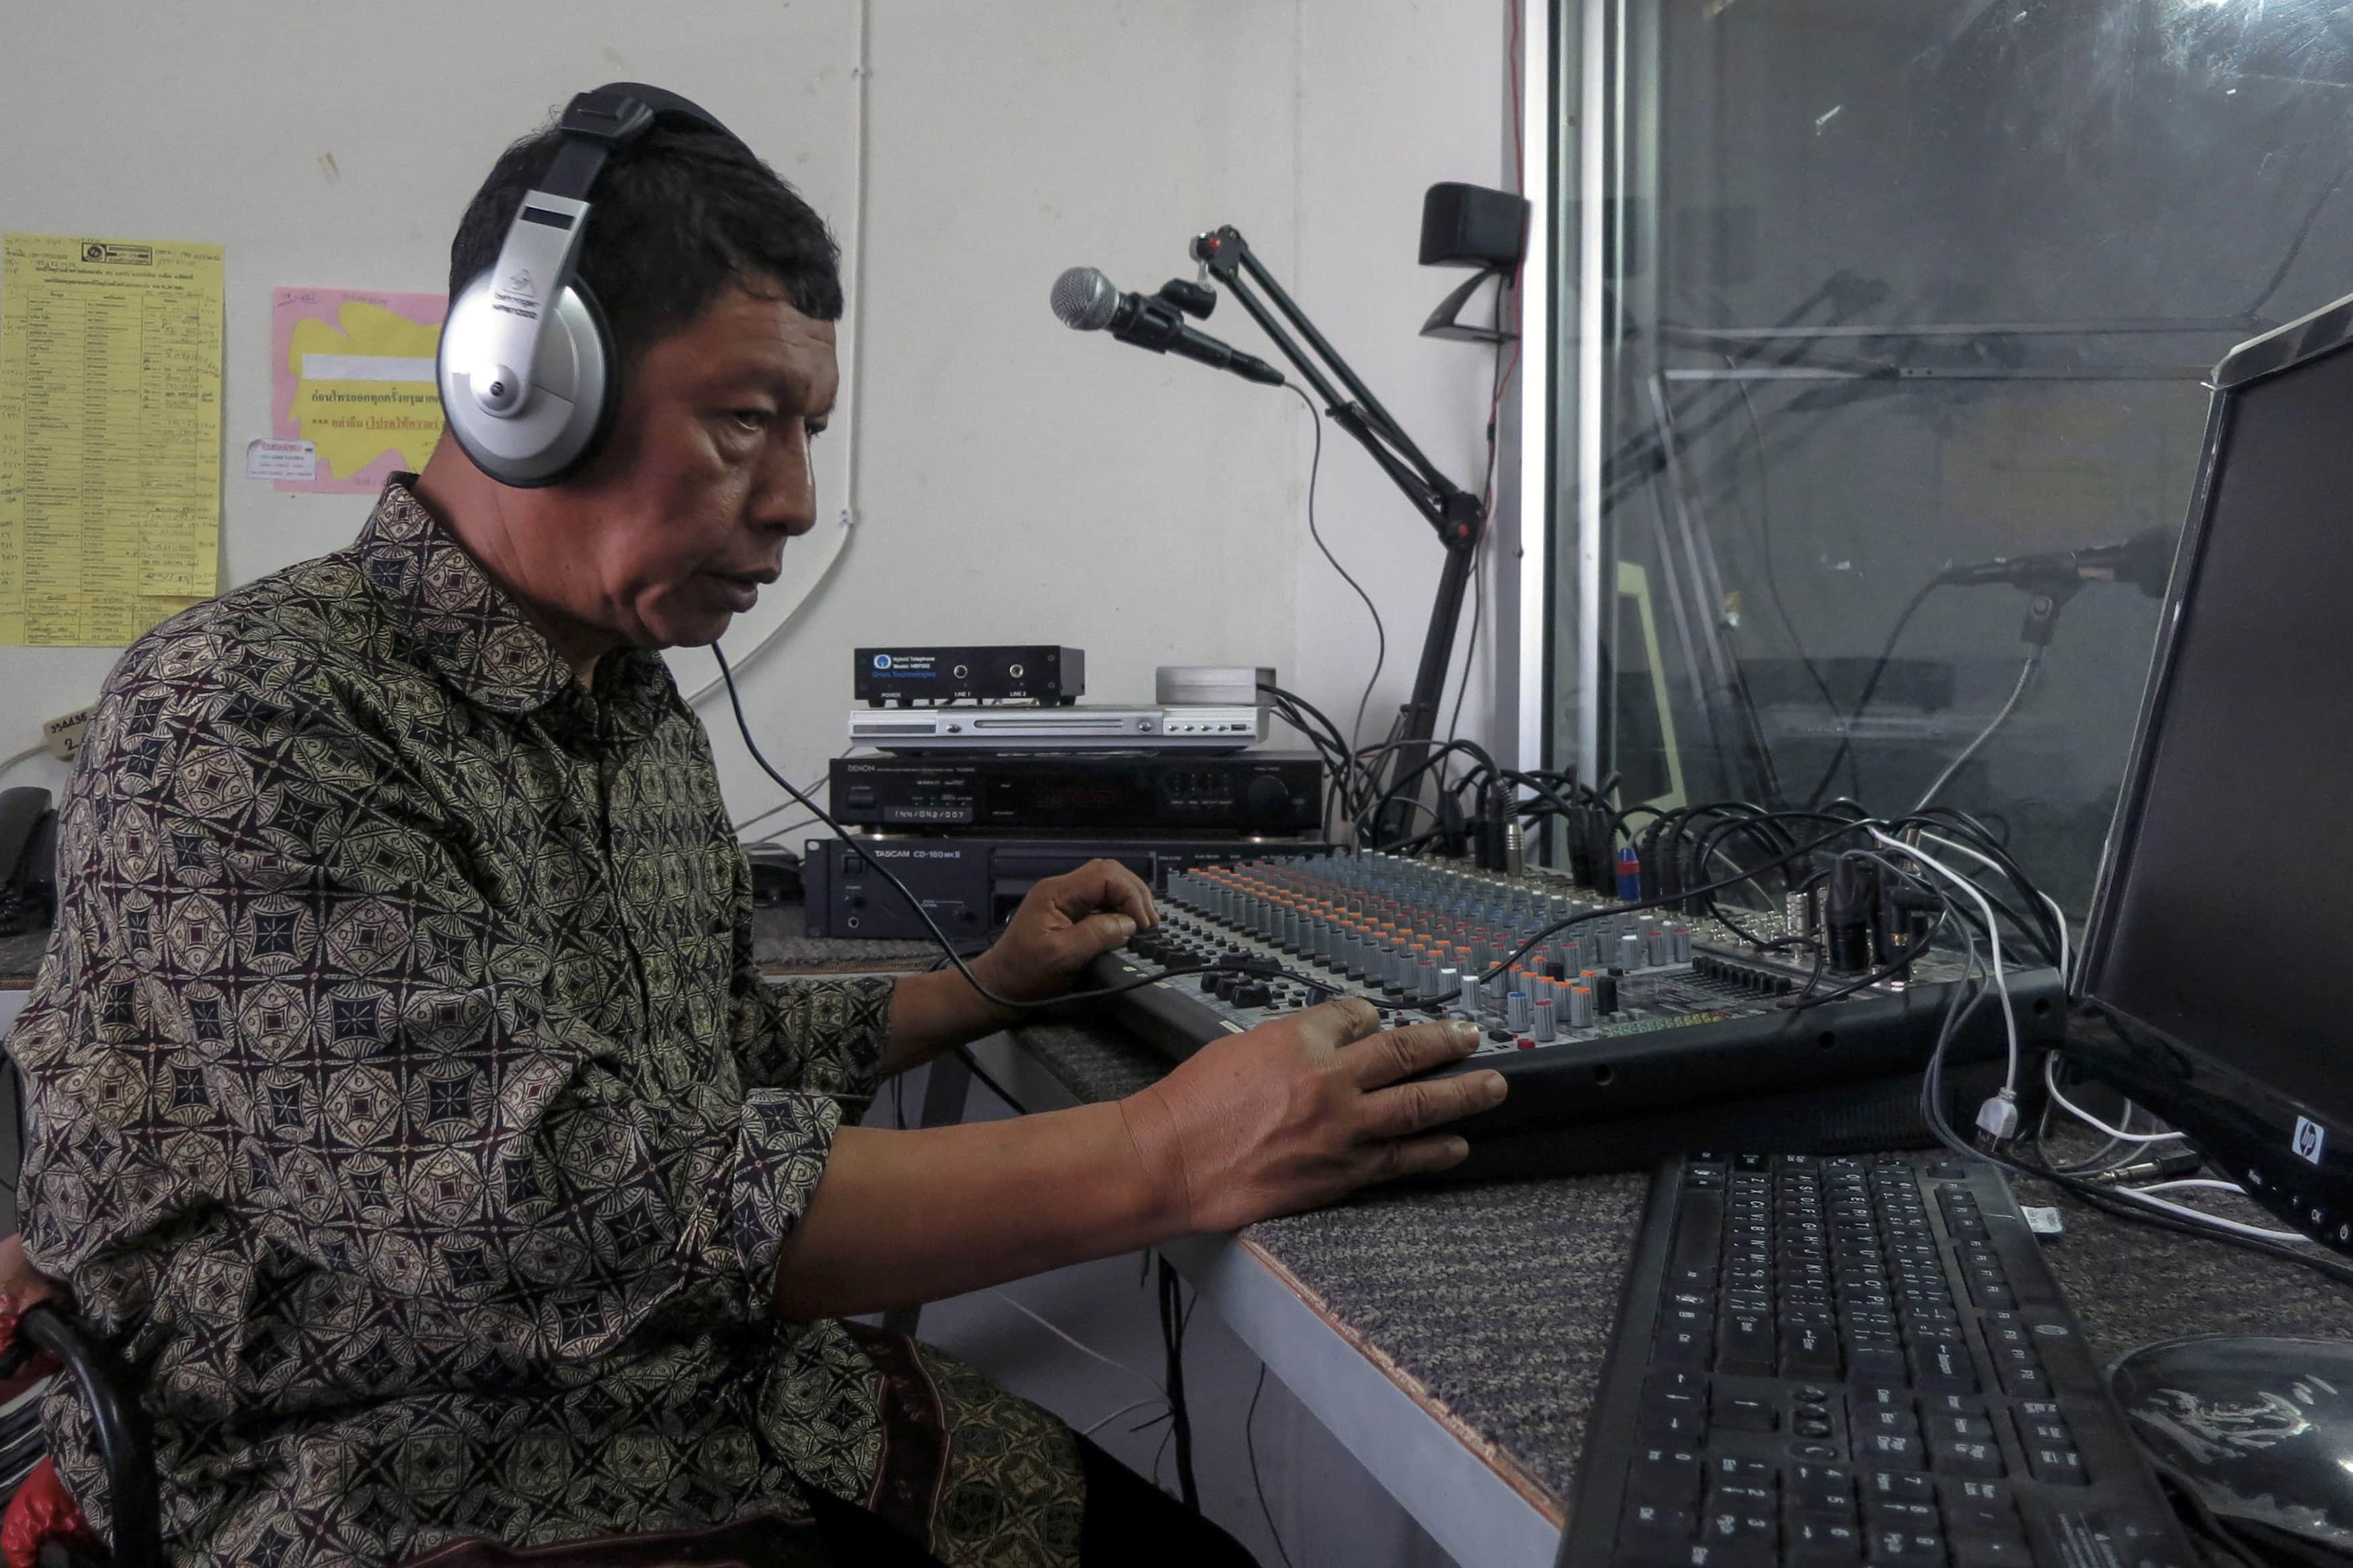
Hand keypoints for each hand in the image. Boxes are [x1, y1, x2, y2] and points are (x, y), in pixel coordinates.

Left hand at [967, 858, 1158, 1005]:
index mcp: (1056, 892)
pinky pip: (1100, 900)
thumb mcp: (1062, 957)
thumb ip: (1097, 935)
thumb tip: (1128, 924)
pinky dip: (1119, 909)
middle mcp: (1061, 889)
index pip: (1104, 875)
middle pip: (1108, 872)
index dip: (1130, 895)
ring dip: (1129, 899)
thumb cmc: (1025, 974)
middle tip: (1150, 922)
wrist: (1000, 988)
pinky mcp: (1068, 913)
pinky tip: (1128, 925)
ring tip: (1143, 923)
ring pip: (1106, 883)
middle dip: (1134, 893)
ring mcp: (1064, 899)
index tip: (1142, 924)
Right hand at [1118, 998, 1508, 1232]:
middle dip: (1447, 1044)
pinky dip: (1433, 1152)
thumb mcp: (1240, 1045)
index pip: (1358, 1016)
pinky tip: (1455, 1147)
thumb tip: (1328, 1043)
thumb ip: (1291, 1042)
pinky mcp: (1341, 1174)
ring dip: (1462, 1096)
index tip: (1381, 1023)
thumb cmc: (1192, 1104)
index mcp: (1300, 1039)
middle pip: (1407, 1053)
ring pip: (1419, 1107)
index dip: (1373, 1018)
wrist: (1170, 1162)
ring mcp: (1342, 1131)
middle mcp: (1330, 1081)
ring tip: (1491, 1088)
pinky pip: (1401, 1160)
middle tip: (1472, 1039)